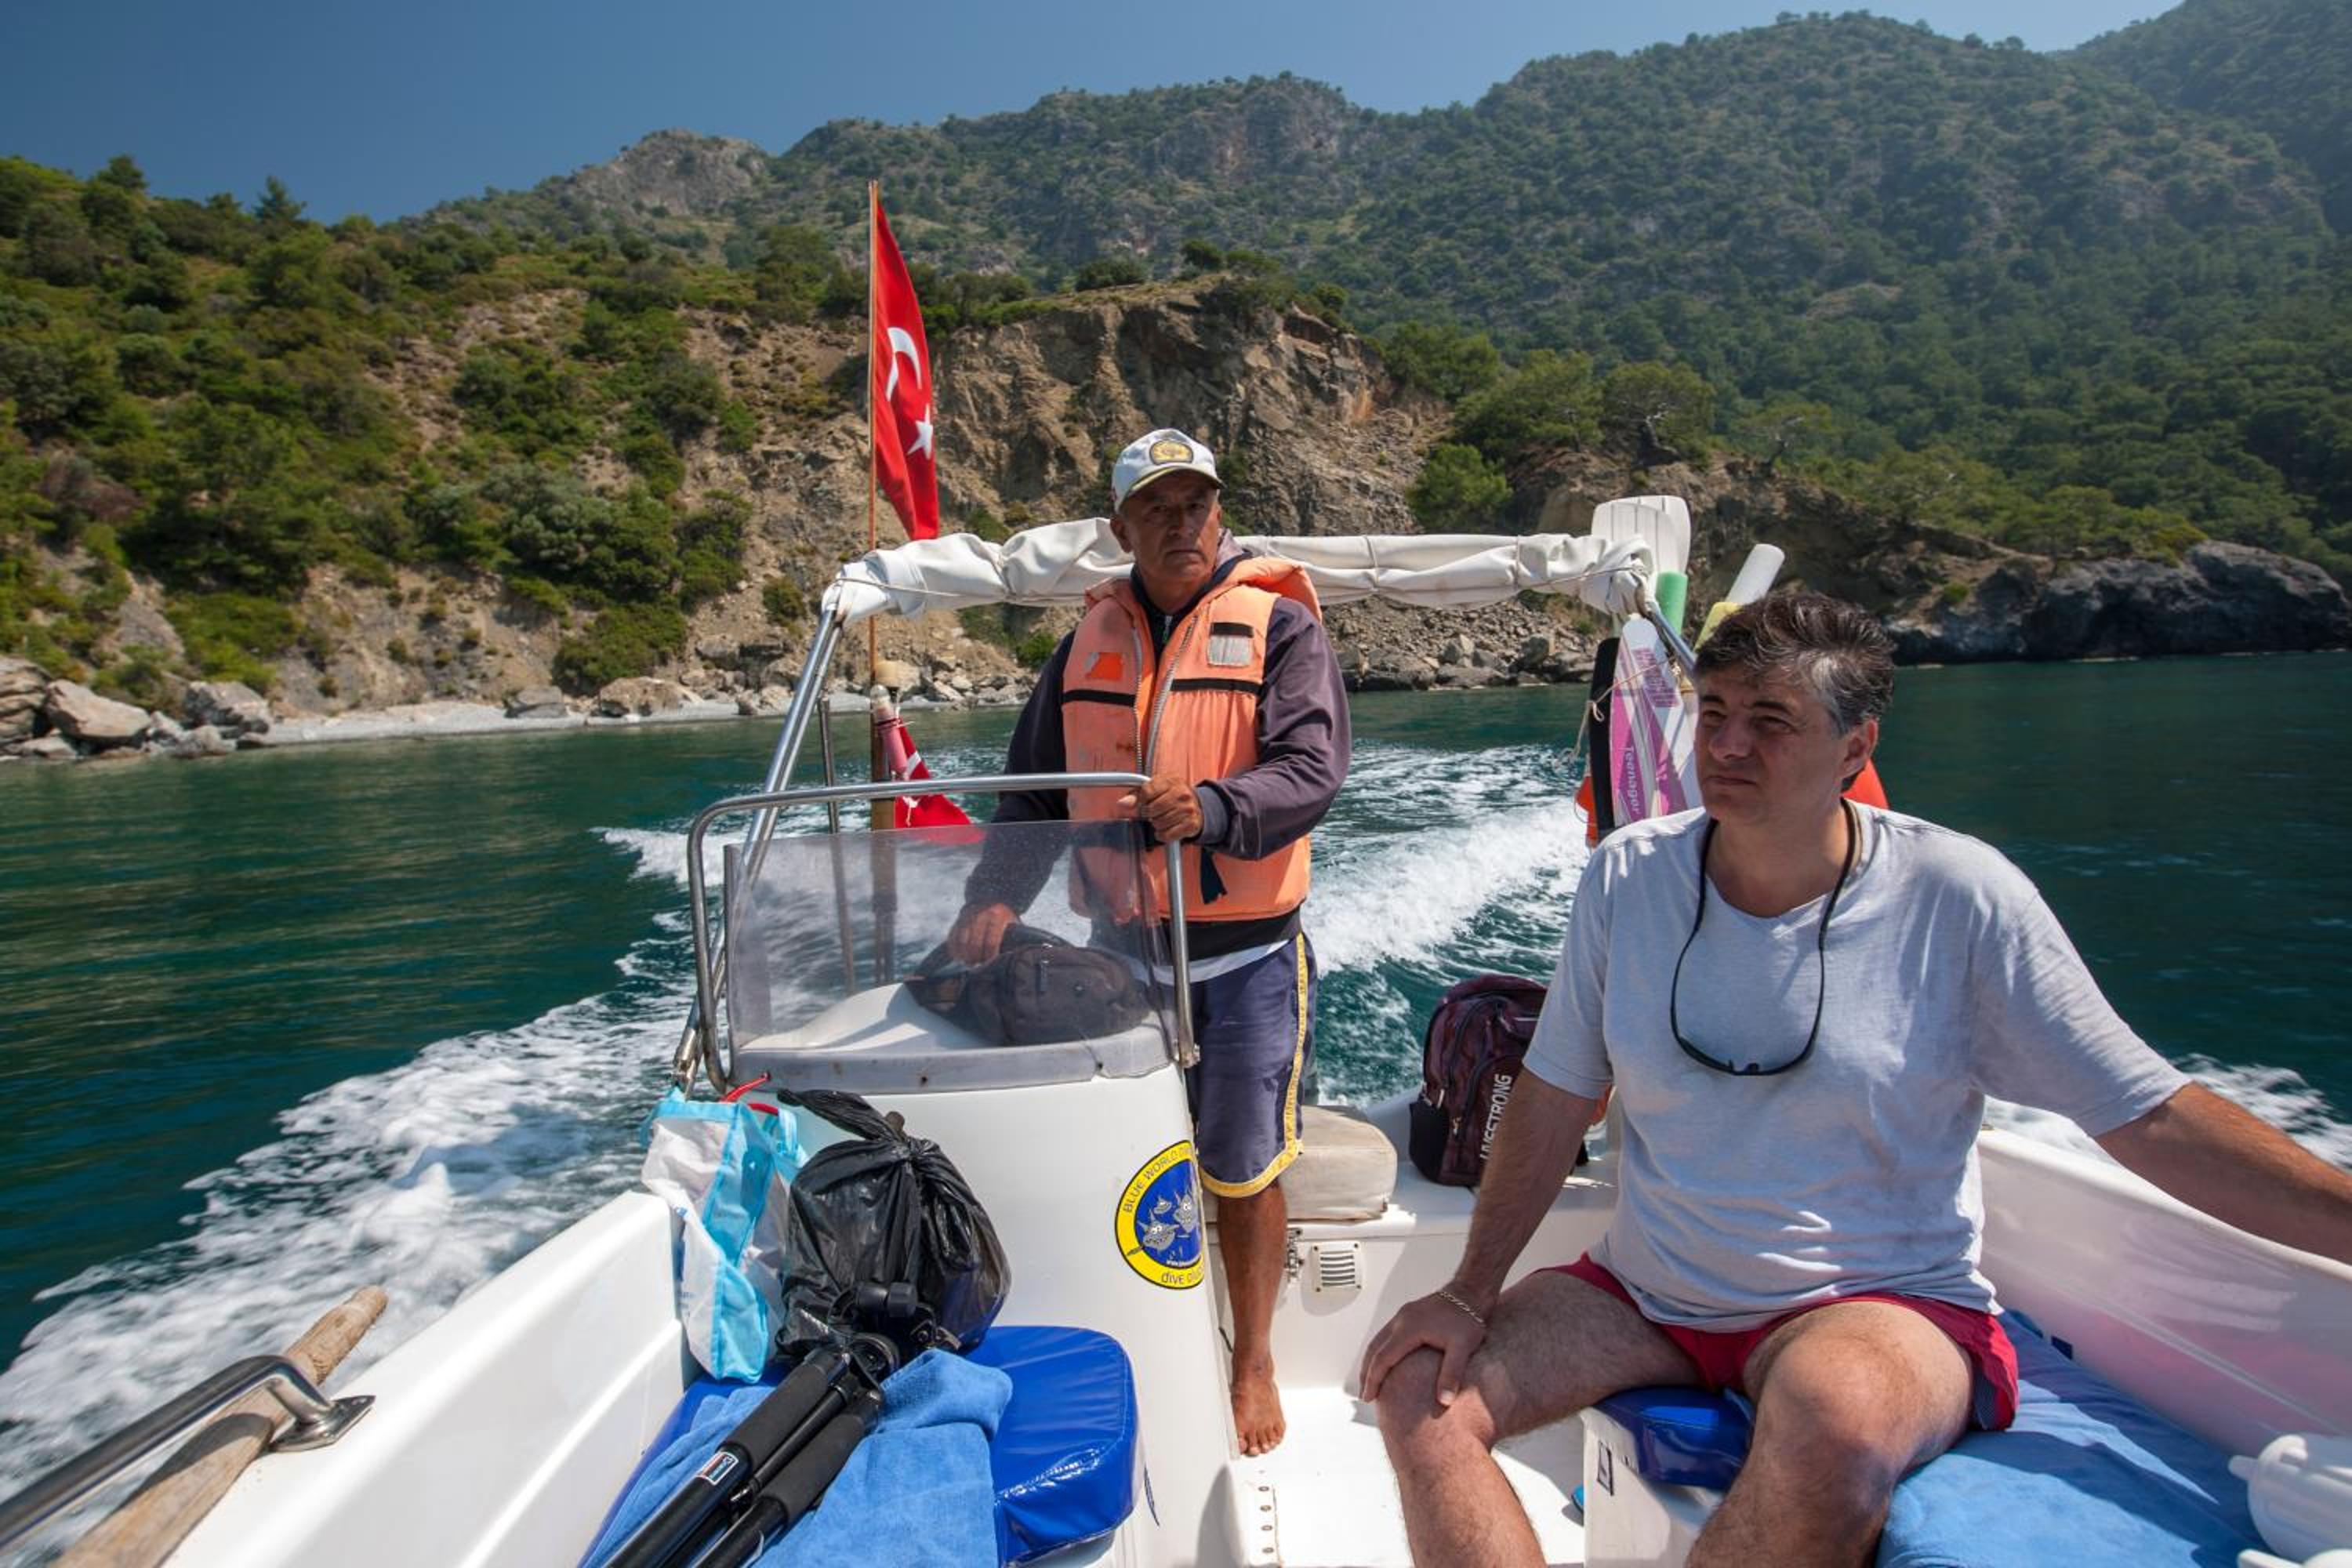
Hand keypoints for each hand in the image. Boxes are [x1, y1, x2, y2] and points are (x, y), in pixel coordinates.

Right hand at [947, 901, 1016, 964]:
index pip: (991, 942)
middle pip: (974, 944)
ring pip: (961, 941)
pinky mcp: (957, 921)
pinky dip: (954, 950)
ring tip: (969, 963)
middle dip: (976, 958)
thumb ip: (1012, 937)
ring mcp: (967, 918)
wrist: (990, 900)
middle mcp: (979, 916)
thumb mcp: (1012, 923)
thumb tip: (1009, 957)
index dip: (990, 956)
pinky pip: (952, 938)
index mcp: (996, 916)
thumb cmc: (1004, 918)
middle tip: (978, 966)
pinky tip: (959, 958)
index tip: (990, 962)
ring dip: (964, 956)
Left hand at [1118, 775, 1203, 842]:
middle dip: (1148, 813)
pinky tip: (1166, 828)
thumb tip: (1122, 803)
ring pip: (1159, 823)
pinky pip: (1167, 835)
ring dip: (1156, 824)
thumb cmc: (1170, 794)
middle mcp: (1182, 793)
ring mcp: (1188, 809)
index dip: (1142, 800)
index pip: (1147, 791)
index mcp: (1171, 780)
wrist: (1196, 804)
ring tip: (1162, 818)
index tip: (1145, 802)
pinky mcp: (1191, 824)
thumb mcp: (1155, 787)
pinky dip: (1162, 835)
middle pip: (1152, 809)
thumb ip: (1136, 794)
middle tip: (1153, 812)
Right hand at [1358, 1285, 1492, 1408]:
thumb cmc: (1467, 1317)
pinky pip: (1386, 1334)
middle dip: (1366, 1373)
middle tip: (1366, 1394)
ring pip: (1378, 1340)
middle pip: (1373, 1349)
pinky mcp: (1409, 1314)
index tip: (1368, 1397)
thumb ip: (1451, 1373)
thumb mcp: (1463, 1347)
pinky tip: (1388, 1361)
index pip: (1382, 1358)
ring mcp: (1403, 1316)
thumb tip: (1444, 1401)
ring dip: (1371, 1361)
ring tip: (1372, 1381)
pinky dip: (1380, 1351)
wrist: (1470, 1292)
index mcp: (1409, 1329)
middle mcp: (1401, 1320)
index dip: (1373, 1380)